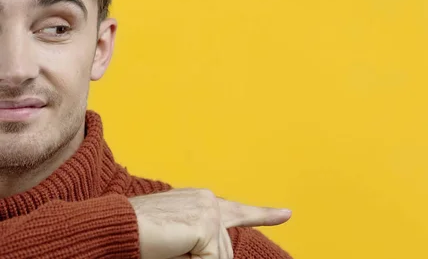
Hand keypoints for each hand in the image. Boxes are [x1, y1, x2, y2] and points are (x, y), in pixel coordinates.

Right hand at [129, 188, 291, 258]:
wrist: (115, 228)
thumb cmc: (140, 237)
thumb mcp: (178, 242)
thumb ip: (203, 244)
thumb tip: (221, 255)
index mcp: (201, 202)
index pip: (237, 210)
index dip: (264, 214)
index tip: (286, 214)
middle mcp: (209, 200)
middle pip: (224, 251)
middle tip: (173, 249)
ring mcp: (209, 209)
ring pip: (219, 258)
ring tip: (170, 247)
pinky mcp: (206, 223)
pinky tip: (174, 249)